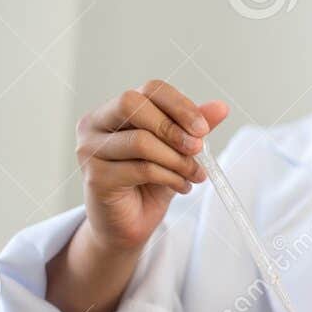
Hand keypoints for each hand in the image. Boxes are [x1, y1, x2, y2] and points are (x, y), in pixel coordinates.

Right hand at [75, 80, 229, 251]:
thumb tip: (221, 107)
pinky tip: (183, 186)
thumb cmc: (151, 181)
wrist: (130, 222)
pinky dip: (170, 178)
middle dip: (173, 127)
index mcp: (115, 109)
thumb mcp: (178, 150)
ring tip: (195, 174)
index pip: (149, 90)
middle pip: (133, 105)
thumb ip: (194, 127)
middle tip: (198, 149)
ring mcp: (90, 150)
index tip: (204, 129)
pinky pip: (141, 169)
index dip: (180, 105)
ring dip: (178, 159)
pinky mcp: (95, 177)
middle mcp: (95, 125)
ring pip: (141, 141)